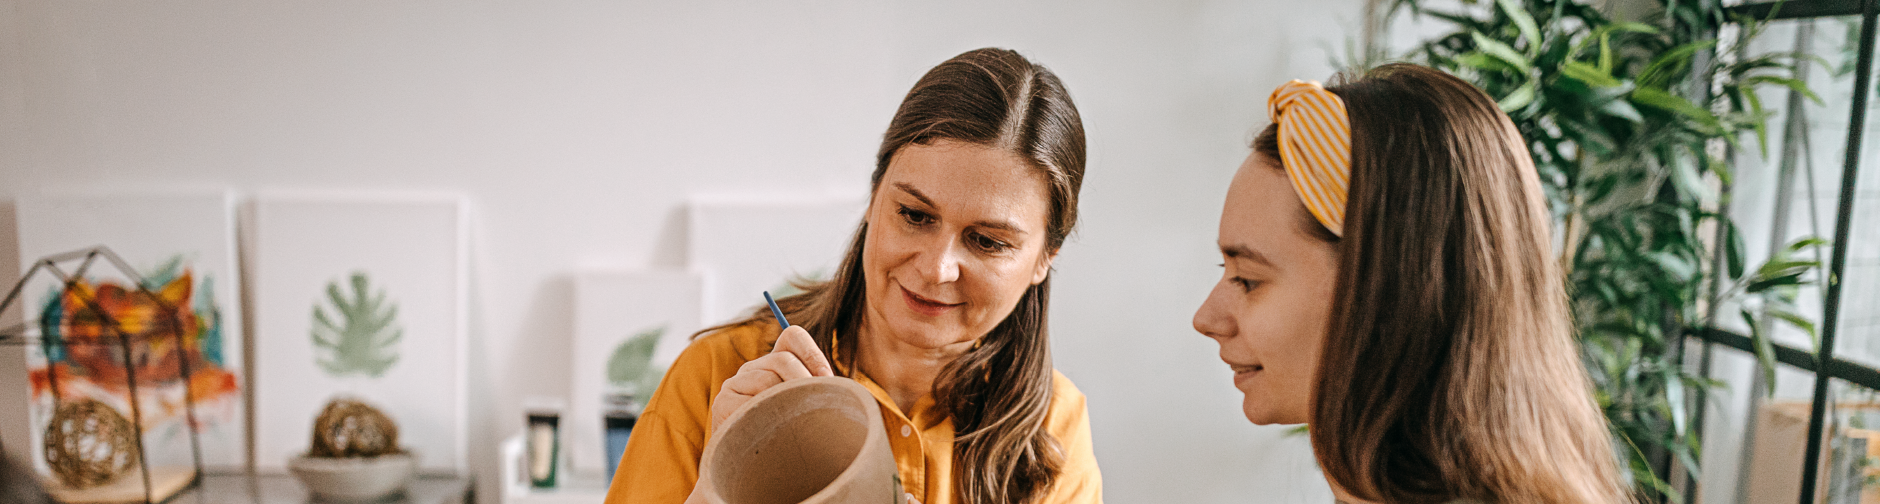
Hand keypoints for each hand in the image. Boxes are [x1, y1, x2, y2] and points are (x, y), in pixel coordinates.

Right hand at [708, 325, 835, 431]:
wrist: (752, 472)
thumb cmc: (789, 440)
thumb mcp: (805, 409)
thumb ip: (816, 390)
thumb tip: (832, 382)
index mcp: (774, 364)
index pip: (792, 336)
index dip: (812, 352)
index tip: (826, 378)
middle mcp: (752, 368)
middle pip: (784, 359)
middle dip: (805, 383)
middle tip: (817, 406)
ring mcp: (734, 384)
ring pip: (768, 380)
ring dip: (785, 403)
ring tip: (791, 425)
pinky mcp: (723, 404)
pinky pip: (751, 402)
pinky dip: (765, 417)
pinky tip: (770, 431)